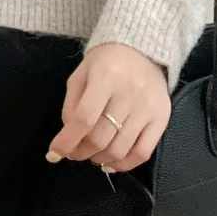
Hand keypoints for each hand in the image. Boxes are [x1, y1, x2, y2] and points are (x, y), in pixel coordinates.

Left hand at [45, 43, 170, 174]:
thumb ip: (71, 105)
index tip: (54, 153)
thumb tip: (68, 137)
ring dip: (99, 159)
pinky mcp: (162, 118)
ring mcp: (148, 107)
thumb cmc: (106, 63)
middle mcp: (129, 93)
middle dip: (81, 152)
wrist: (142, 50)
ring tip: (92, 155)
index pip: (84, 118)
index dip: (67, 141)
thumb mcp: (81, 76)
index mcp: (105, 76)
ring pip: (119, 150)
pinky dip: (124, 165)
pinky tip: (111, 162)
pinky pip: (142, 153)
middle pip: (100, 138)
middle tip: (74, 152)